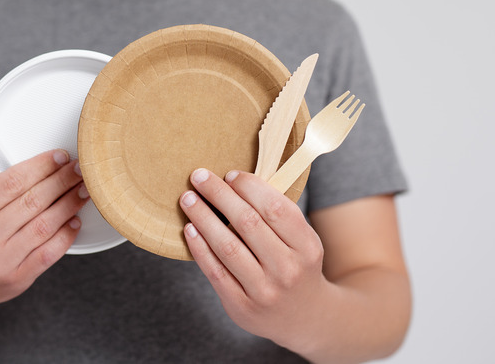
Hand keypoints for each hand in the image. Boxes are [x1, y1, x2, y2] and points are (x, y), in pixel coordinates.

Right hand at [0, 149, 88, 307]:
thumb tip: (43, 168)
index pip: (12, 181)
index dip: (42, 166)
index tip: (60, 157)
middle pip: (33, 201)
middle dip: (62, 181)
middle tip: (80, 169)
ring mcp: (0, 262)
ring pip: (45, 225)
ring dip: (69, 204)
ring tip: (83, 191)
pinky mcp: (16, 281)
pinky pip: (49, 253)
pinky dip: (65, 235)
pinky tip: (74, 221)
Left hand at [180, 168, 327, 347]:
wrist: (303, 319)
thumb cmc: (296, 267)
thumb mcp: (302, 241)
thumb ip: (277, 216)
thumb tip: (235, 180)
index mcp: (306, 246)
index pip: (274, 208)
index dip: (248, 186)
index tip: (229, 175)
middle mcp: (287, 269)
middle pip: (247, 222)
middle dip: (219, 194)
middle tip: (199, 176)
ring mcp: (264, 290)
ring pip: (227, 246)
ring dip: (203, 217)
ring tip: (188, 199)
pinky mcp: (241, 305)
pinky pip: (215, 271)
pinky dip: (199, 247)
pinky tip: (190, 229)